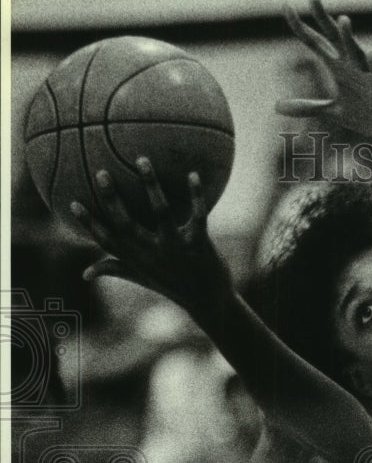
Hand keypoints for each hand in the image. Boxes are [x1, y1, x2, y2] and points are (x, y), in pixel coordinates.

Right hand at [70, 157, 232, 315]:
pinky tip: (193, 173)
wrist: (208, 302)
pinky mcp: (199, 244)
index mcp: (137, 259)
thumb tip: (84, 273)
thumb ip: (114, 269)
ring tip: (142, 159)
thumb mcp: (141, 278)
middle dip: (112, 198)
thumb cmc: (171, 285)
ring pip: (161, 212)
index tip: (72, 202)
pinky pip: (197, 215)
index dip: (89, 224)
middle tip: (102, 172)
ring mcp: (176, 248)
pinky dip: (196, 194)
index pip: (108, 242)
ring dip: (151, 185)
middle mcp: (153, 254)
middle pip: (127, 224)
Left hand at [275, 0, 371, 142]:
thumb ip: (308, 106)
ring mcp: (369, 77)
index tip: (286, 6)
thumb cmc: (366, 115)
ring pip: (358, 53)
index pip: (316, 43)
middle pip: (335, 38)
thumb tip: (276, 107)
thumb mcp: (333, 112)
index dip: (301, 27)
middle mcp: (353, 66)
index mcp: (339, 68)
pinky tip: (370, 55)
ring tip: (342, 19)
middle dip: (324, 18)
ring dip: (350, 38)